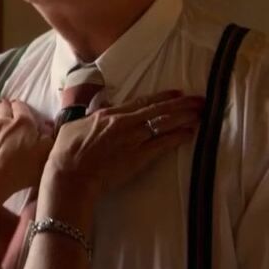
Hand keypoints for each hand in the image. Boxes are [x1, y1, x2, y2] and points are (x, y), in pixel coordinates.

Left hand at [0, 99, 54, 204]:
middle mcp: (4, 121)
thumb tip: (46, 127)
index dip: (23, 107)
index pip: (22, 106)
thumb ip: (48, 138)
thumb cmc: (23, 168)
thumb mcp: (45, 154)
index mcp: (23, 122)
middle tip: (12, 111)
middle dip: (8, 106)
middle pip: (4, 106)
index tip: (25, 111)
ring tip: (0, 120)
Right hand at [41, 90, 203, 215]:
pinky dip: (178, 137)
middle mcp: (125, 123)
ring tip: (202, 113)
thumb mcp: (74, 128)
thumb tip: (100, 113)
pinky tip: (191, 133)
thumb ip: (91, 118)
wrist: (70, 176)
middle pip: (158, 110)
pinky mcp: (139, 158)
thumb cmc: (66, 154)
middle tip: (200, 99)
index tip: (177, 92)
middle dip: (181, 104)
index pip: (141, 102)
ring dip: (185, 117)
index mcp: (109, 115)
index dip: (161, 97)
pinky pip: (163, 144)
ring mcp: (133, 140)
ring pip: (165, 124)